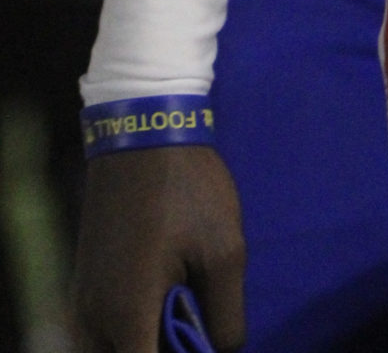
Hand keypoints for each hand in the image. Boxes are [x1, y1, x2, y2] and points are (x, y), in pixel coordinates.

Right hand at [74, 148, 244, 352]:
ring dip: (145, 341)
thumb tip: (223, 351)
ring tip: (183, 309)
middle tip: (196, 322)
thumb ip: (226, 316)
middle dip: (161, 350)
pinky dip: (131, 328)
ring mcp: (83, 303)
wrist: (142, 134)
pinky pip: (102, 330)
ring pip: (111, 348)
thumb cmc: (188, 189)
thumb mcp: (225, 251)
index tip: (201, 343)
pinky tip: (165, 296)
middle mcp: (94, 318)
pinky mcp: (84, 287)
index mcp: (128, 315)